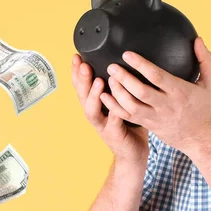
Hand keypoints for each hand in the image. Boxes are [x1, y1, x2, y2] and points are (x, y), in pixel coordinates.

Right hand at [71, 53, 149, 167]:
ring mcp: (102, 126)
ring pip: (91, 111)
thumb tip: (126, 62)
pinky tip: (115, 105)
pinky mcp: (114, 136)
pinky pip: (112, 124)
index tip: (76, 56)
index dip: (77, 72)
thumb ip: (121, 86)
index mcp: (96, 105)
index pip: (82, 86)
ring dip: (94, 95)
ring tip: (99, 81)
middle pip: (82, 96)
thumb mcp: (122, 102)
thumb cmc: (130, 124)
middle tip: (83, 64)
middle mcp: (95, 115)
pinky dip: (113, 113)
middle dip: (82, 79)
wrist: (134, 154)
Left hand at [103, 37, 210, 155]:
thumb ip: (205, 60)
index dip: (141, 65)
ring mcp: (156, 117)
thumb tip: (198, 40)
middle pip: (140, 91)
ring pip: (131, 106)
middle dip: (124, 78)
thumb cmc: (205, 108)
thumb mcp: (210, 83)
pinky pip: (128, 117)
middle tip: (112, 66)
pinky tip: (105, 96)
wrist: (202, 139)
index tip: (127, 54)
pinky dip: (115, 107)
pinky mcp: (149, 125)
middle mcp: (166, 105)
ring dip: (118, 92)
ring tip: (109, 78)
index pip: (157, 77)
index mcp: (180, 92)